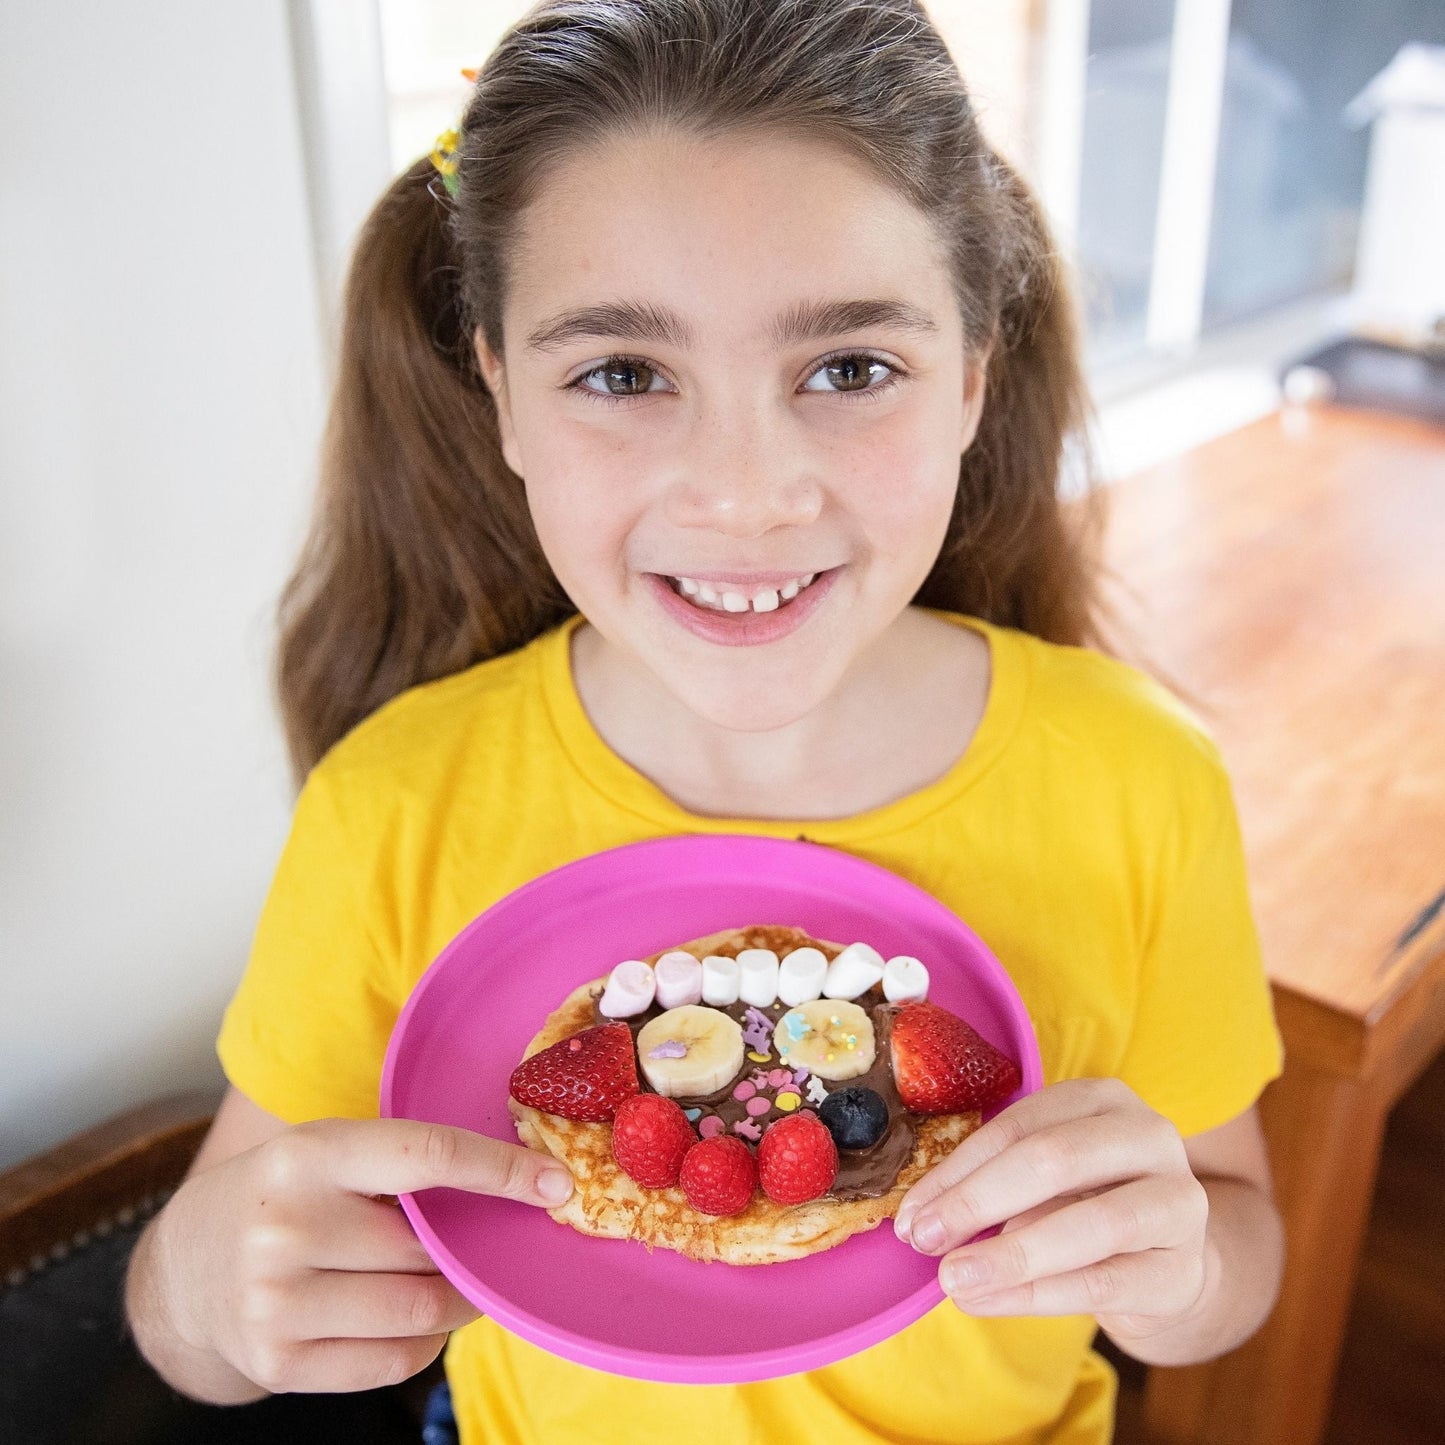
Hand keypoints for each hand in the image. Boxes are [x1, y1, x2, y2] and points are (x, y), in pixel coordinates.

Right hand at [146, 1117, 572, 1394]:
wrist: (180, 1271)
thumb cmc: (279, 1195)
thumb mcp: (323, 1151)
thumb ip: (399, 1162)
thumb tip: (521, 1180)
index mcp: (306, 1156)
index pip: (425, 1156)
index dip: (500, 1170)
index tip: (555, 1182)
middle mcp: (286, 1228)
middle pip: (429, 1247)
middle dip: (472, 1247)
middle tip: (488, 1241)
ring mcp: (276, 1304)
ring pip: (421, 1308)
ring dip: (460, 1298)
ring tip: (457, 1279)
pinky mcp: (279, 1365)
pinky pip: (396, 1360)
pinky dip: (427, 1339)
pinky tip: (414, 1314)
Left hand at [893, 1078, 1208, 1336]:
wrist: (1168, 1264)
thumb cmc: (1086, 1205)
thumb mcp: (1044, 1181)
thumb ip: (994, 1186)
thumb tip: (923, 1218)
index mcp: (1103, 1099)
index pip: (1018, 1126)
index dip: (957, 1170)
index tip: (910, 1213)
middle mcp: (1149, 1136)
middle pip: (1054, 1160)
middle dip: (978, 1201)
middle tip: (924, 1239)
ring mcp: (1178, 1201)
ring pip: (1091, 1224)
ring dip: (1010, 1255)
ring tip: (954, 1279)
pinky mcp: (1183, 1268)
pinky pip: (1105, 1281)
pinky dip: (1039, 1294)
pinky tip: (990, 1302)